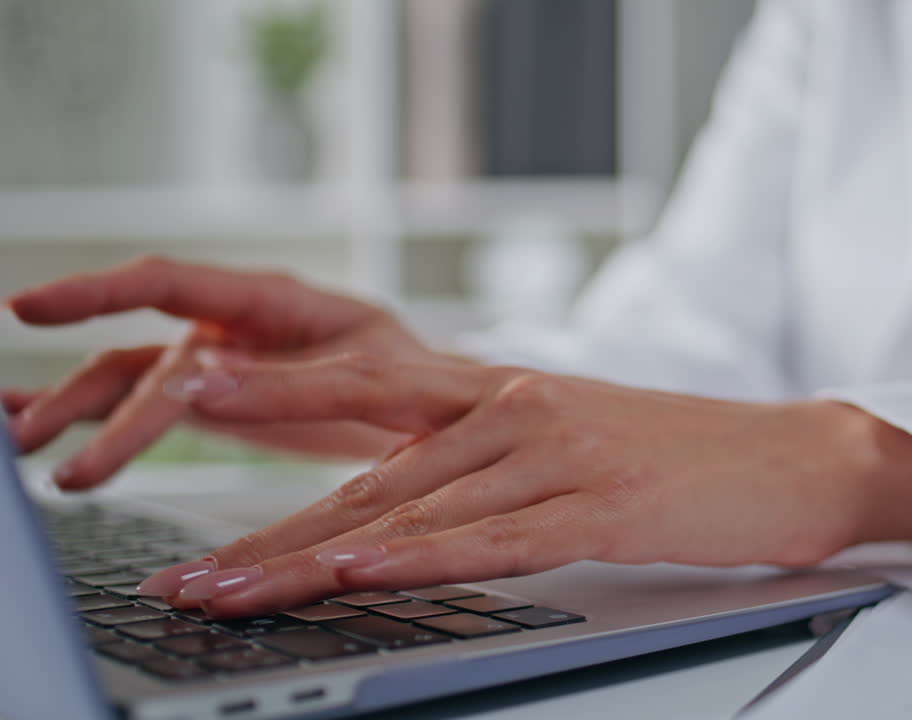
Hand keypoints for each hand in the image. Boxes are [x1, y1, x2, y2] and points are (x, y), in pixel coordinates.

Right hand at [3, 256, 438, 488]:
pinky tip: (53, 438)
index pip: (168, 283)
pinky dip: (97, 422)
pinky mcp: (217, 404)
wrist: (440, 411)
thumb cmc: (415, 375)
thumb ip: (287, 380)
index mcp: (271, 299)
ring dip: (78, 414)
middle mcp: (233, 327)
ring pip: (132, 384)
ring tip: (30, 454)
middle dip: (82, 394)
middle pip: (141, 352)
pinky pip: (145, 407)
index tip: (29, 308)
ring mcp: (220, 367)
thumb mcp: (366, 371)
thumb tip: (197, 380)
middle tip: (32, 437)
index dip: (95, 291)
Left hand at [139, 351, 911, 616]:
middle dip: (270, 537)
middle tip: (188, 580)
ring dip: (316, 560)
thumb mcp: (570, 446)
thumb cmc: (684, 459)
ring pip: (416, 512)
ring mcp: (561, 455)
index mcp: (503, 394)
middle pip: (369, 479)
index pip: (366, 427)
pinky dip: (423, 559)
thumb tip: (397, 515)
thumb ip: (484, 470)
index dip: (272, 451)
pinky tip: (363, 573)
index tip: (193, 482)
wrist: (801, 456)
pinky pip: (498, 539)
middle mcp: (518, 412)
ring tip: (233, 597)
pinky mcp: (606, 504)